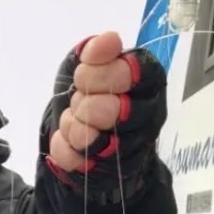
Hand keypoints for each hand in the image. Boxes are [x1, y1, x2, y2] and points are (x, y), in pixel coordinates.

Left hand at [47, 31, 166, 177]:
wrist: (85, 133)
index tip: (81, 76)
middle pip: (111, 110)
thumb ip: (99, 51)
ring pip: (93, 140)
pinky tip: (67, 141)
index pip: (130, 74)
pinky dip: (64, 149)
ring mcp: (130, 149)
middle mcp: (146, 117)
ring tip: (73, 121)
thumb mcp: (93, 65)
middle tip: (79, 102)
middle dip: (84, 104)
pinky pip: (76, 162)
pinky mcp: (108, 173)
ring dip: (73, 127)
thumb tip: (108, 40)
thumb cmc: (93, 93)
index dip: (99, 74)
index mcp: (149, 83)